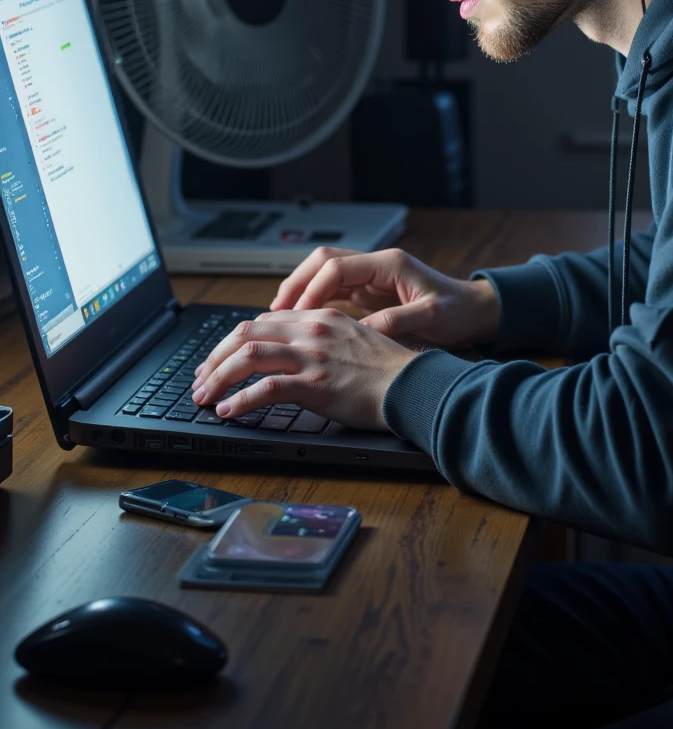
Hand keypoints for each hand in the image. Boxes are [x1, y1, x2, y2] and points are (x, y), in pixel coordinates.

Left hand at [191, 311, 418, 431]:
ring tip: (204, 396)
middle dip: (214, 357)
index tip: (218, 361)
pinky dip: (240, 400)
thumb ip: (321, 339)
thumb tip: (292, 354)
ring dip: (218, 377)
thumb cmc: (388, 371)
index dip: (233, 342)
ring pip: (248, 356)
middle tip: (201, 379)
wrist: (414, 385)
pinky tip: (228, 411)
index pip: (263, 322)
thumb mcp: (352, 340)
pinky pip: (266, 389)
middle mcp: (312, 330)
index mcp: (319, 317)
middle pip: (246, 333)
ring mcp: (312, 355)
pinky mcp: (315, 383)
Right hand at [270, 246, 499, 346]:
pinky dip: (313, 301)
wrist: (472, 311)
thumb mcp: (431, 318)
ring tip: (279, 317)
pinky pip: (332, 290)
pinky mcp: (368, 291)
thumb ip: (398, 321)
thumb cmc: (456, 311)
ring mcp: (370, 277)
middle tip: (276, 312)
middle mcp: (376, 265)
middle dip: (296, 283)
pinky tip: (300, 320)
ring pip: (323, 274)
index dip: (313, 288)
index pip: (337, 267)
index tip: (299, 313)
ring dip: (301, 291)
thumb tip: (363, 331)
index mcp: (389, 264)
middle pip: (322, 262)